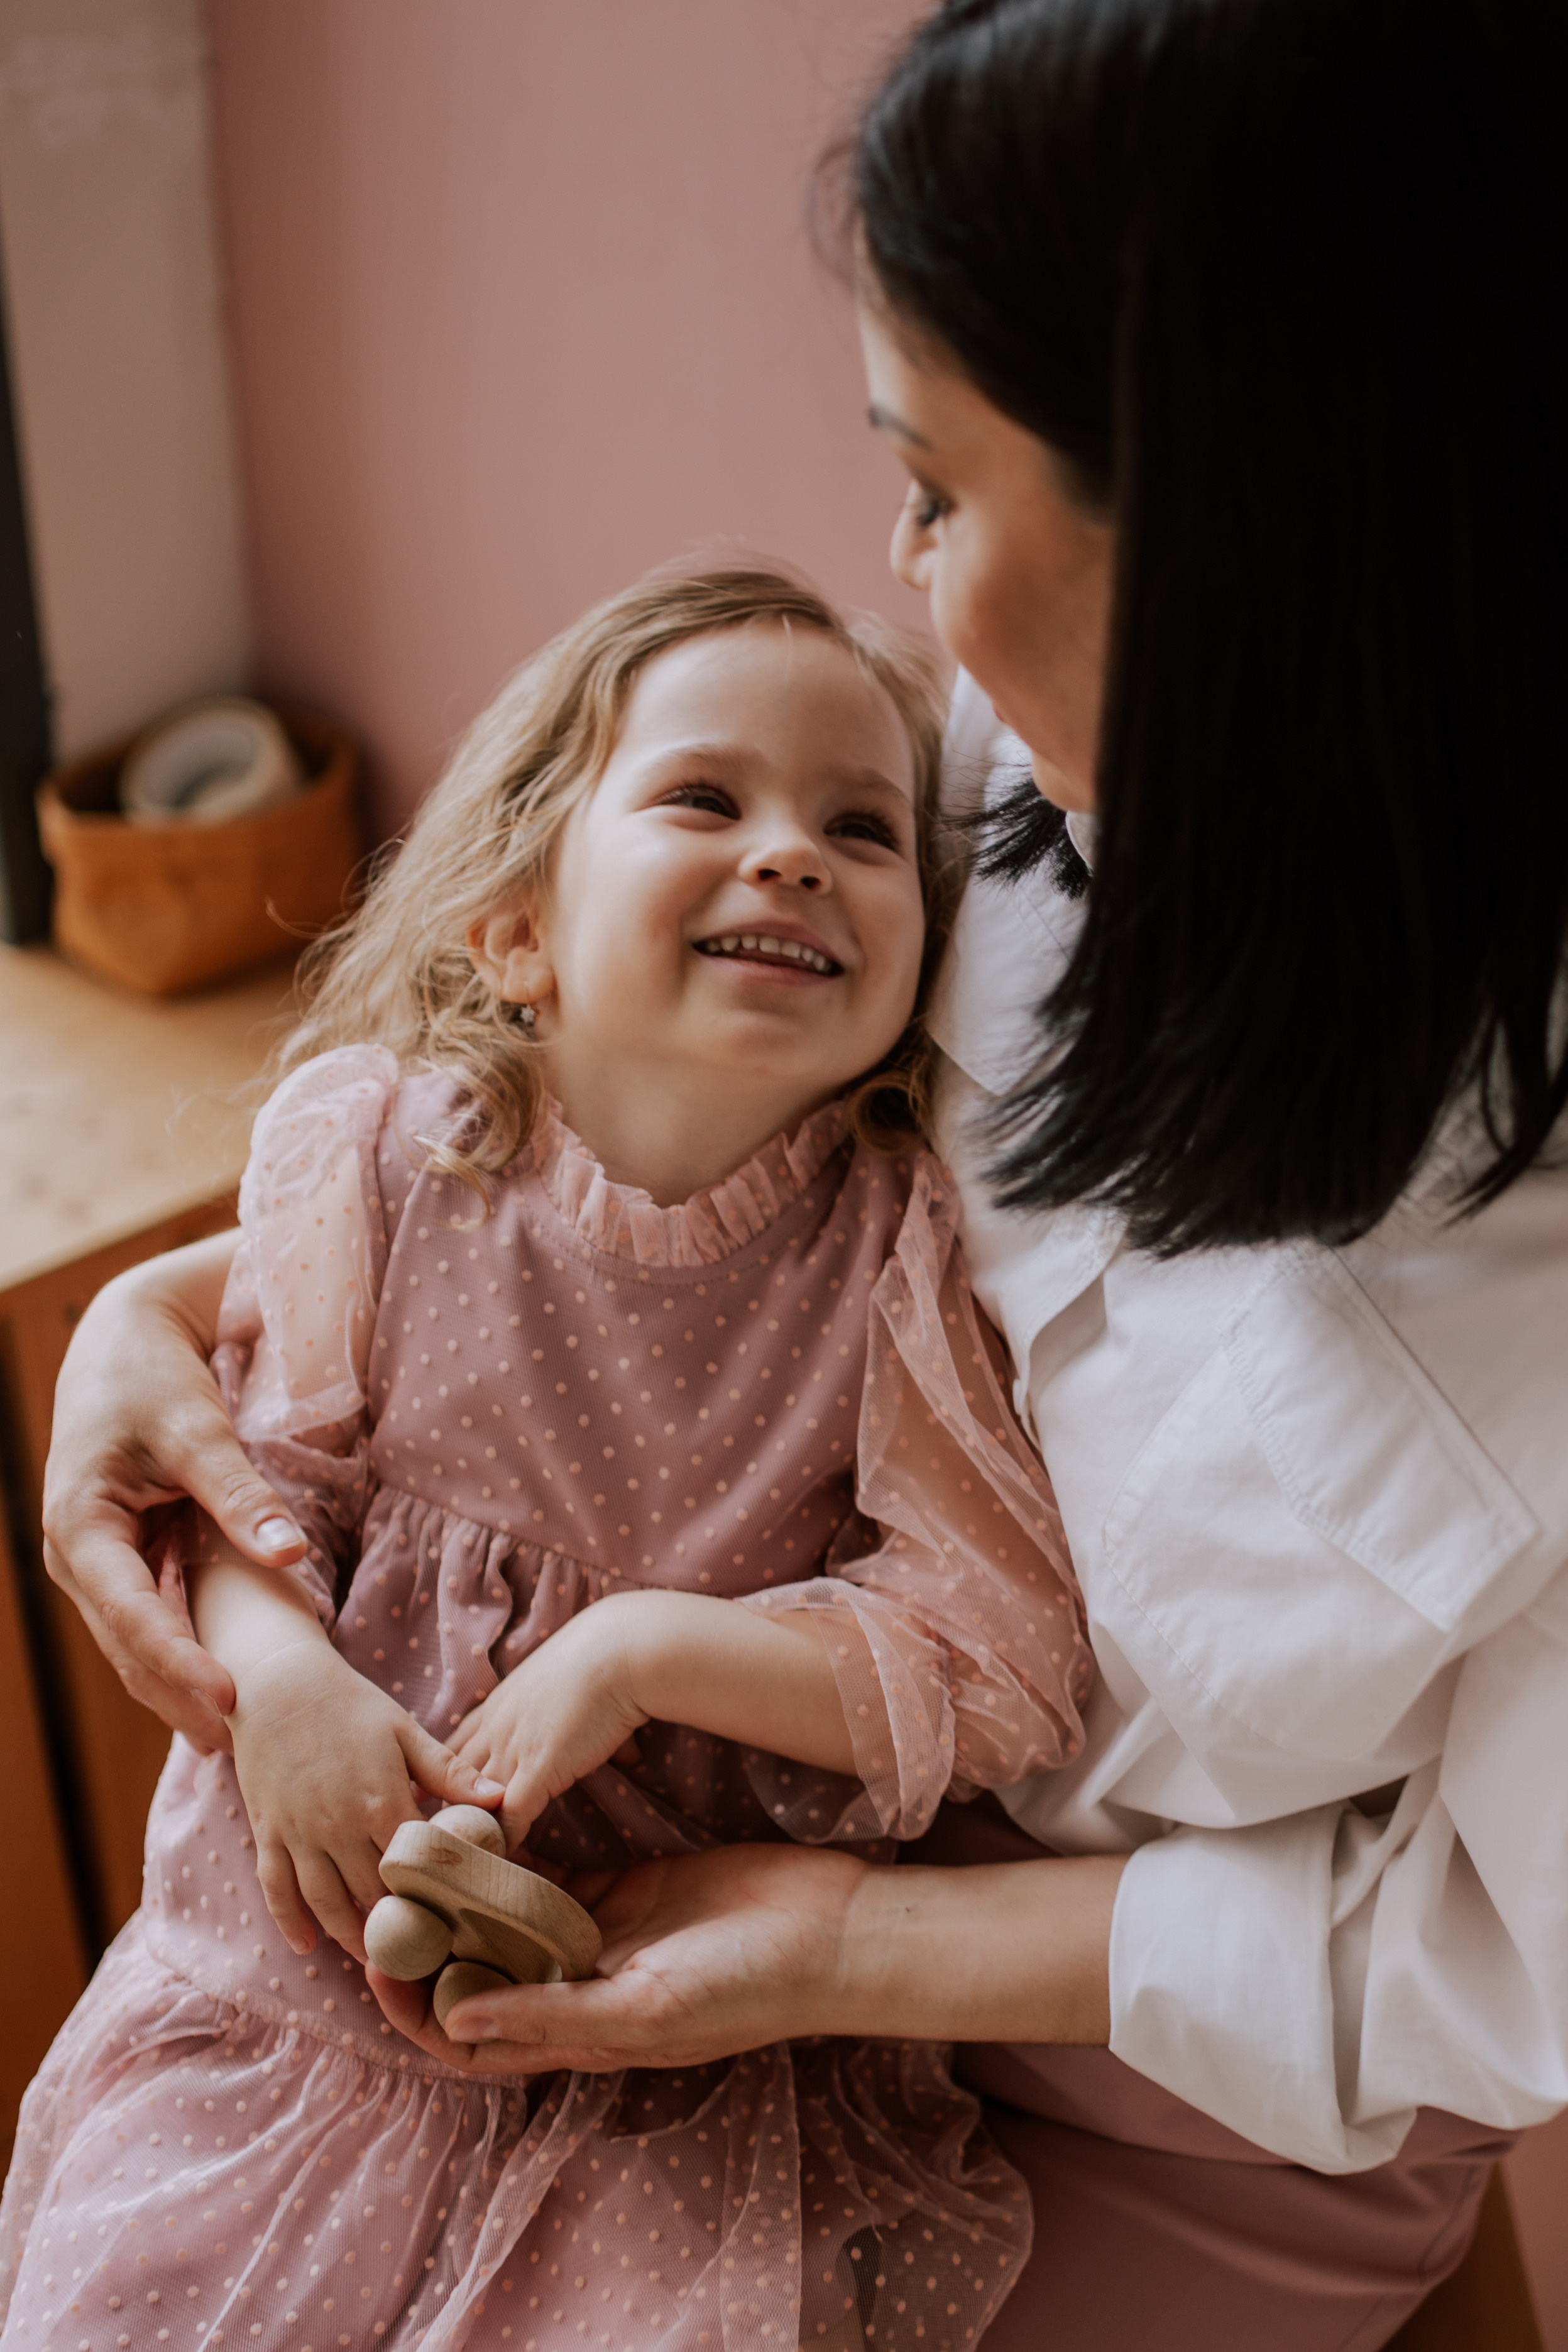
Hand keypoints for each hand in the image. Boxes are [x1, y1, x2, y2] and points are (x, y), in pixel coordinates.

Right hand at [41, 1232, 305, 1746]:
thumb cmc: (153, 1379)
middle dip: (178, 1697)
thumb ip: (240, 1493)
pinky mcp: (124, 1563)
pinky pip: (154, 1621)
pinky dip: (186, 1656)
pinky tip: (225, 1690)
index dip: (179, 1663)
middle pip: (129, 1645)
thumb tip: (290, 1556)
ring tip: (236, 1740)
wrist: (125, 1345)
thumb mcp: (196, 1429)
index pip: (130, 1615)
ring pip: (139, 1644)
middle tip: (239, 1749)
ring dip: (180, 1689)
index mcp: (79, 1528)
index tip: (230, 1699)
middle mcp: (77, 1559)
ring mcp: (98, 1567)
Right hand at [229, 1640, 502, 1961]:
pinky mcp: (268, 1831)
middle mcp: (338, 1825)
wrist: (280, 1683)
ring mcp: (299, 1832)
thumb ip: (448, 1772)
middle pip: (369, 1892)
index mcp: (380, 1800)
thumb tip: (500, 1798)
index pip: (414, 1866)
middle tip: (420, 1953)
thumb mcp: (404, 1731)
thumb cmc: (351, 1705)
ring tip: (372, 1958)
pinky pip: (276, 1887)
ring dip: (346, 1934)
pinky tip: (307, 1946)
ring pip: (324, 1900)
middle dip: (395, 1925)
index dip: (434, 1896)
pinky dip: (289, 1921)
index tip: (454, 1921)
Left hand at [368, 1840, 872, 2072]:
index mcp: (578, 2032)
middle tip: (383, 1894)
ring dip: (464, 1897)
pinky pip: (554, 1878)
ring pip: (508, 1922)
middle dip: (424, 1945)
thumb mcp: (647, 2007)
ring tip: (418, 1854)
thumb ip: (553, 2014)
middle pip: (476, 1976)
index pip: (470, 2038)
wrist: (830, 1933)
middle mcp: (578, 1988)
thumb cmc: (748, 1984)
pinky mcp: (626, 1889)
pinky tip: (482, 1823)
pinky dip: (516, 1857)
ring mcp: (600, 1937)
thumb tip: (453, 2022)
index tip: (375, 1966)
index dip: (415, 2012)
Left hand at [450, 1587, 853, 1849]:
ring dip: (461, 1835)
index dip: (438, 1779)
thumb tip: (629, 1753)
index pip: (451, 1749)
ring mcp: (511, 1750)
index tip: (426, 1804)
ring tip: (449, 1869)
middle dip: (432, 1812)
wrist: (621, 1649)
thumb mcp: (579, 1691)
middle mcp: (494, 1728)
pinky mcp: (536, 1771)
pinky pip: (507, 1820)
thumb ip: (586, 1724)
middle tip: (420, 1846)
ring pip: (467, 1804)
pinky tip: (499, 1871)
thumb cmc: (609, 1662)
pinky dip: (502, 1846)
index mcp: (499, 1706)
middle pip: (445, 1780)